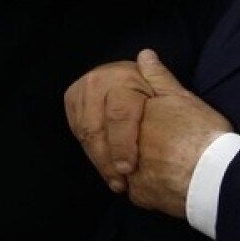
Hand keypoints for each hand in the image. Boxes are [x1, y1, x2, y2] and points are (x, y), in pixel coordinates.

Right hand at [65, 59, 151, 192]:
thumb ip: (161, 78)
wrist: (135, 88)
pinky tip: (106, 167)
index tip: (129, 169)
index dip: (122, 144)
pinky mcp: (72, 103)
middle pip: (96, 127)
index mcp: (120, 77)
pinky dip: (92, 152)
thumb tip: (147, 56)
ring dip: (98, 160)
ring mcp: (81, 92)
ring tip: (115, 181)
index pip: (119, 115)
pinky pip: (78, 132)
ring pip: (85, 133)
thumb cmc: (158, 96)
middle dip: (107, 159)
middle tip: (120, 184)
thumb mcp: (167, 89)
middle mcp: (96, 81)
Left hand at [128, 49, 231, 218]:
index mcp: (131, 121)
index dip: (128, 126)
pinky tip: (167, 184)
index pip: (116, 122)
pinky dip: (148, 189)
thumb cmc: (203, 135)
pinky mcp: (141, 196)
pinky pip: (138, 192)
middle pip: (117, 146)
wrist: (219, 176)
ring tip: (165, 167)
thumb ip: (159, 78)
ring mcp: (130, 173)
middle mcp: (124, 147)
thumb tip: (144, 55)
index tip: (148, 131)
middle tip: (160, 151)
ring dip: (137, 168)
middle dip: (128, 148)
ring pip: (125, 170)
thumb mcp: (182, 99)